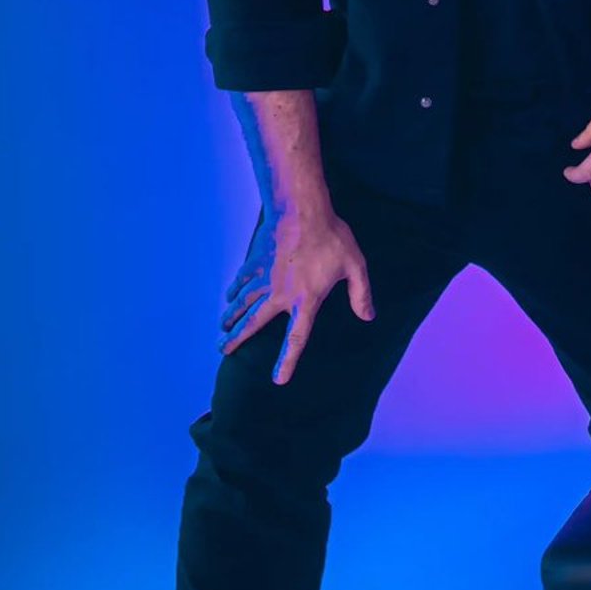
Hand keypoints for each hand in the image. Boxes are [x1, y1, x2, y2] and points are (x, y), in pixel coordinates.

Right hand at [220, 206, 373, 385]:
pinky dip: (234, 293)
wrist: (301, 210)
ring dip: (231, 320)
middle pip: (254, 325)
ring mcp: (264, 278)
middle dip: (237, 340)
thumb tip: (368, 316)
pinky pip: (241, 282)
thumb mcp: (355, 266)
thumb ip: (361, 294)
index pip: (296, 338)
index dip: (287, 361)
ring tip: (222, 332)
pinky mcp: (254, 262)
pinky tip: (229, 299)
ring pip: (242, 305)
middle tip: (223, 351)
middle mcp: (280, 295)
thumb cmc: (331, 237)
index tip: (278, 380)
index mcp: (306, 300)